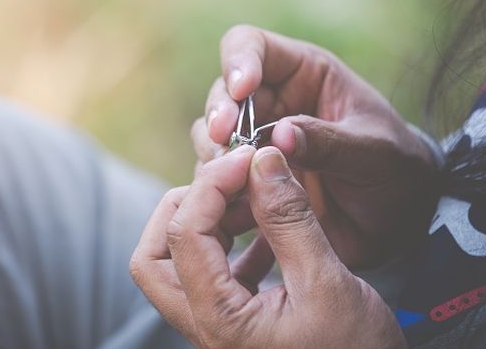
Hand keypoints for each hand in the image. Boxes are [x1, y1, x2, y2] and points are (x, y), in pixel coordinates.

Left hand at [130, 147, 406, 347]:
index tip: (248, 158)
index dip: (211, 185)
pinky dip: (235, 243)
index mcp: (219, 320)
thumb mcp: (329, 284)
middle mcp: (206, 325)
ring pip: (181, 263)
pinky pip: (217, 273)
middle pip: (156, 254)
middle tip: (232, 180)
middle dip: (186, 206)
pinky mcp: (238, 323)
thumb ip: (289, 220)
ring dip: (212, 221)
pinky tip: (272, 228)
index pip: (184, 234)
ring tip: (259, 198)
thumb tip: (262, 161)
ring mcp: (219, 325)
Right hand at [191, 26, 438, 266]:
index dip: (239, 62)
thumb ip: (330, 143)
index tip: (241, 92)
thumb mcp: (375, 153)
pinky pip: (218, 177)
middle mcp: (272, 102)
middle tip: (225, 143)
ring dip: (215, 155)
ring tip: (234, 178)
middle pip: (222, 94)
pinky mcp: (250, 178)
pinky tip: (234, 206)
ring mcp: (257, 141)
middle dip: (219, 117)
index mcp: (304, 74)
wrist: (400, 221)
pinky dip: (219, 189)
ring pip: (211, 135)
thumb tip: (280, 136)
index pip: (252, 46)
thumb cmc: (396, 170)